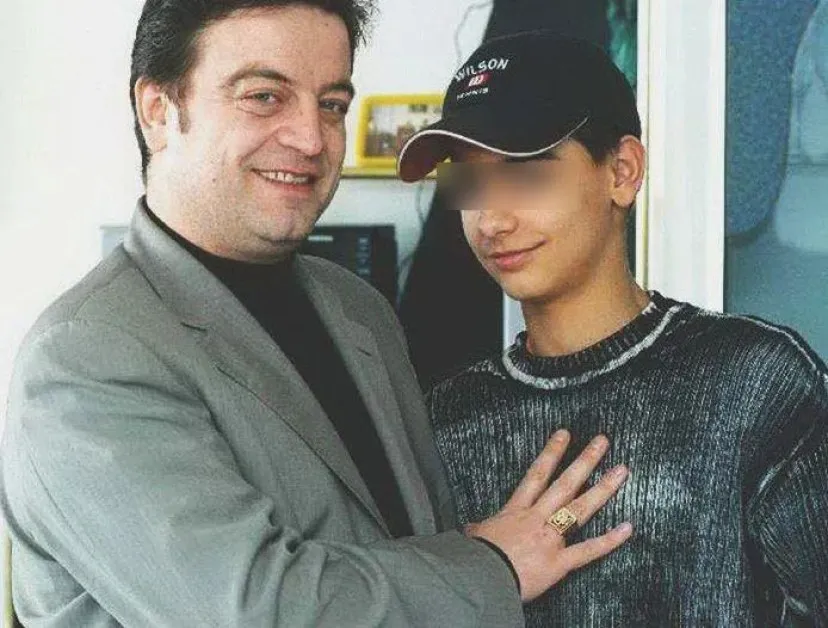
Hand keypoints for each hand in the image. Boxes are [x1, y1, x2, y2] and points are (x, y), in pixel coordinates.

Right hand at [465, 430, 630, 601]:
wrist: (480, 577)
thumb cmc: (477, 556)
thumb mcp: (476, 535)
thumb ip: (480, 529)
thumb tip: (473, 529)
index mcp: (516, 510)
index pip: (537, 474)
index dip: (552, 452)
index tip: (565, 435)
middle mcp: (537, 518)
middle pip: (565, 484)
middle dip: (585, 461)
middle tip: (602, 441)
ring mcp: (550, 538)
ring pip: (580, 509)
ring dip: (603, 489)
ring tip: (621, 471)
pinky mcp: (559, 562)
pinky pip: (588, 550)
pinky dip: (609, 541)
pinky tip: (628, 528)